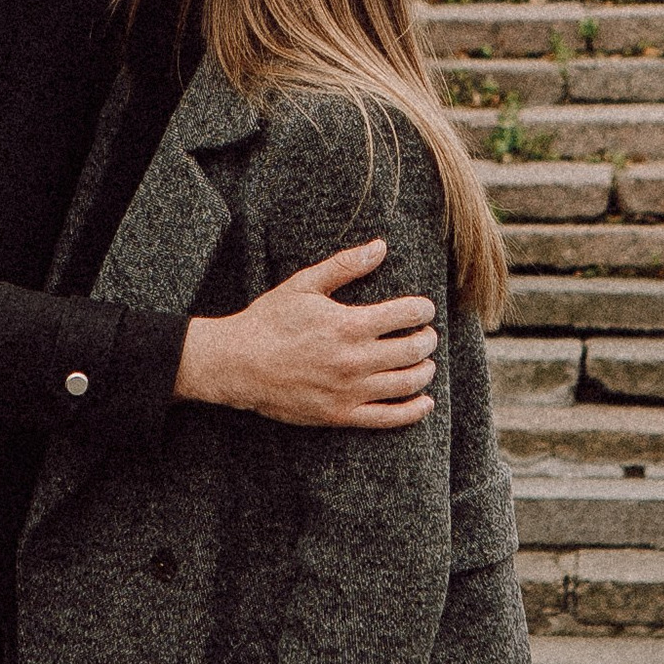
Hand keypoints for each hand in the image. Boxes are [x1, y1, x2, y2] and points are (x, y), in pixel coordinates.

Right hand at [177, 245, 437, 428]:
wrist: (237, 364)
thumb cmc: (269, 321)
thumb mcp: (304, 284)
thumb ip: (345, 265)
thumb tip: (380, 246)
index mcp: (349, 325)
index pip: (406, 315)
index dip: (423, 309)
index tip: (424, 309)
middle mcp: (355, 360)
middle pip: (413, 349)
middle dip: (427, 338)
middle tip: (426, 334)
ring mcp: (349, 391)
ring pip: (407, 383)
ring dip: (425, 370)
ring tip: (425, 362)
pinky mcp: (341, 415)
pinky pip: (389, 417)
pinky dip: (414, 411)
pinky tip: (425, 401)